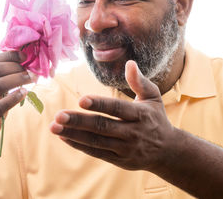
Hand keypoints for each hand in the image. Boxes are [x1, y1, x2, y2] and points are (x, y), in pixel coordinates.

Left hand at [50, 60, 174, 170]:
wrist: (168, 151)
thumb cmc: (156, 119)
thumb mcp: (153, 97)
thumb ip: (140, 81)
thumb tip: (130, 63)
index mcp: (140, 115)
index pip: (117, 109)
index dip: (100, 105)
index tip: (81, 100)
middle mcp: (132, 132)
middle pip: (102, 126)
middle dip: (79, 121)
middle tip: (58, 115)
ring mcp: (125, 148)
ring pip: (96, 141)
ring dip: (74, 134)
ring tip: (54, 127)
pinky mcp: (119, 160)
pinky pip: (96, 152)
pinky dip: (79, 145)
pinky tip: (64, 137)